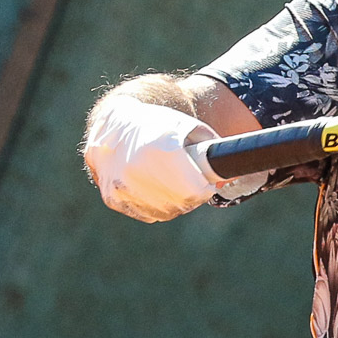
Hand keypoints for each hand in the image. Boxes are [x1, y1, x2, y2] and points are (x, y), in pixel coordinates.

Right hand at [83, 95, 218, 222]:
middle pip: (182, 202)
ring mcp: (123, 186)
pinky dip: (155, 206)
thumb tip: (225, 182)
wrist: (114, 125)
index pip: (195, 190)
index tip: (206, 183)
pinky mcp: (113, 198)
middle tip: (194, 185)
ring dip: (175, 204)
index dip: (205, 188)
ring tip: (176, 185)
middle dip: (193, 196)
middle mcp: (138, 169)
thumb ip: (211, 149)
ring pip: (165, 211)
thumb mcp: (189, 126)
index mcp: (161, 149)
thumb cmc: (159, 124)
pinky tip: (157, 190)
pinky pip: (146, 213)